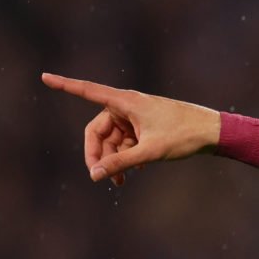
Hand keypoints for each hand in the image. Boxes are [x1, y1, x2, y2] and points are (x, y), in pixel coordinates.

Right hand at [41, 72, 219, 186]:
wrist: (214, 132)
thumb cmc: (184, 135)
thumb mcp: (150, 152)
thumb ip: (121, 163)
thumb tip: (94, 174)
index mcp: (125, 102)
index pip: (87, 91)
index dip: (65, 85)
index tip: (44, 76)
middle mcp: (128, 105)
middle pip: (99, 129)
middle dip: (98, 153)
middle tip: (98, 177)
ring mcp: (138, 116)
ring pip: (114, 139)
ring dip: (114, 159)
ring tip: (122, 181)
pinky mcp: (147, 126)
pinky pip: (127, 141)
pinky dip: (127, 155)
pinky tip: (136, 172)